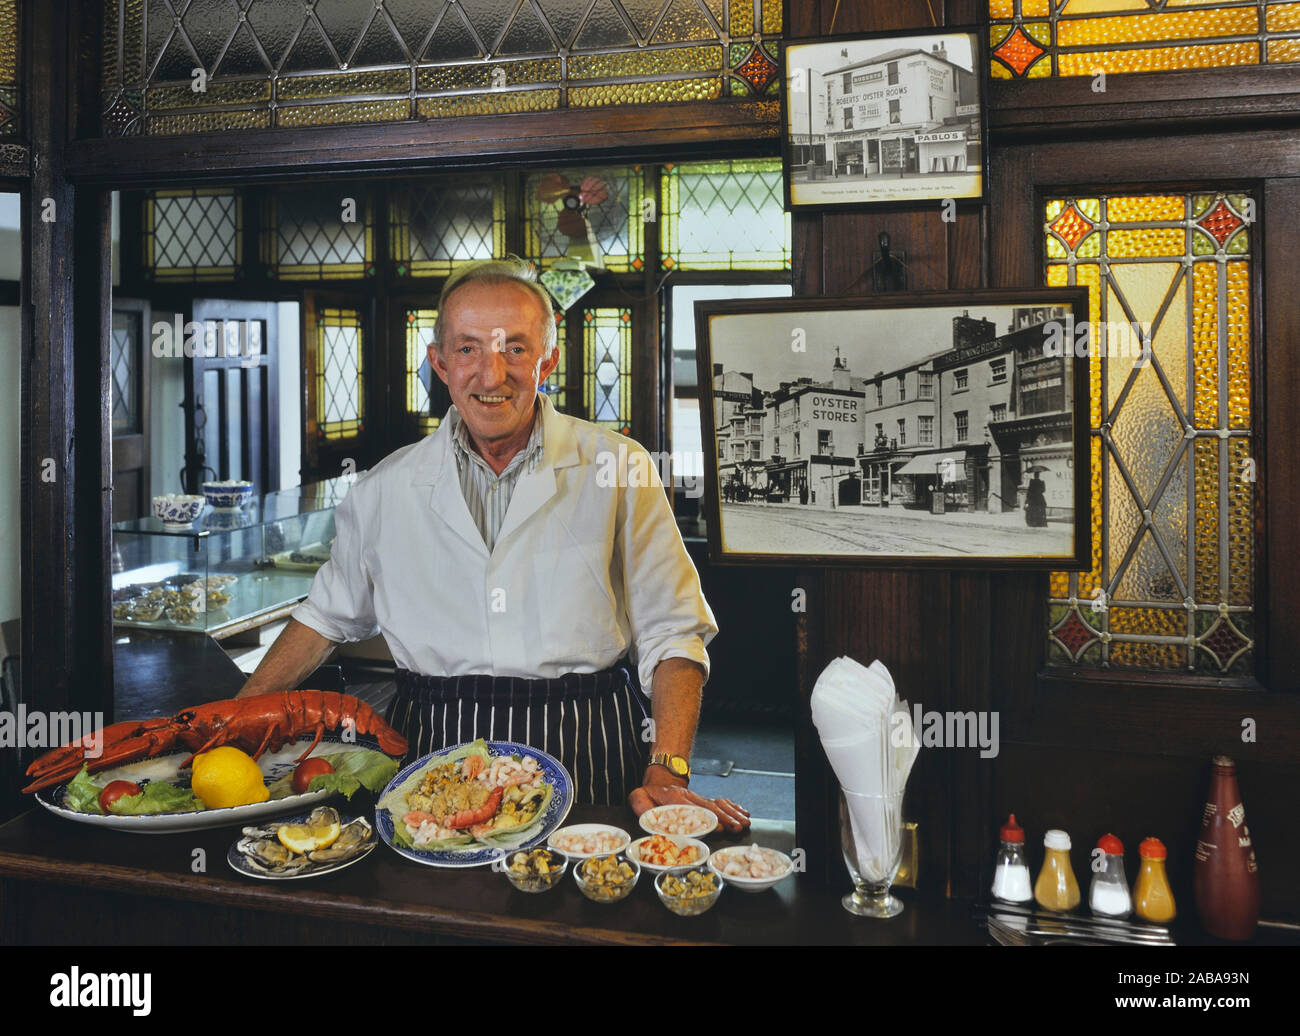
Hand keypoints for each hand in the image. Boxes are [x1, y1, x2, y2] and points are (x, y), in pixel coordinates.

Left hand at [627, 782, 750, 833]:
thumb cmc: (649, 792)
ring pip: (718, 805)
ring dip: (733, 813)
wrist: (661, 776)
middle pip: (710, 808)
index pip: (692, 809)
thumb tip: (647, 819)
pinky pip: (721, 802)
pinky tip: (744, 812)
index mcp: (674, 799)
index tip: (718, 826)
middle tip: (737, 827)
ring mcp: (698, 798)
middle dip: (725, 818)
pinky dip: (733, 807)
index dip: (706, 818)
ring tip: (745, 821)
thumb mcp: (638, 797)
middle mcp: (690, 797)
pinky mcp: (704, 800)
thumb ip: (641, 807)